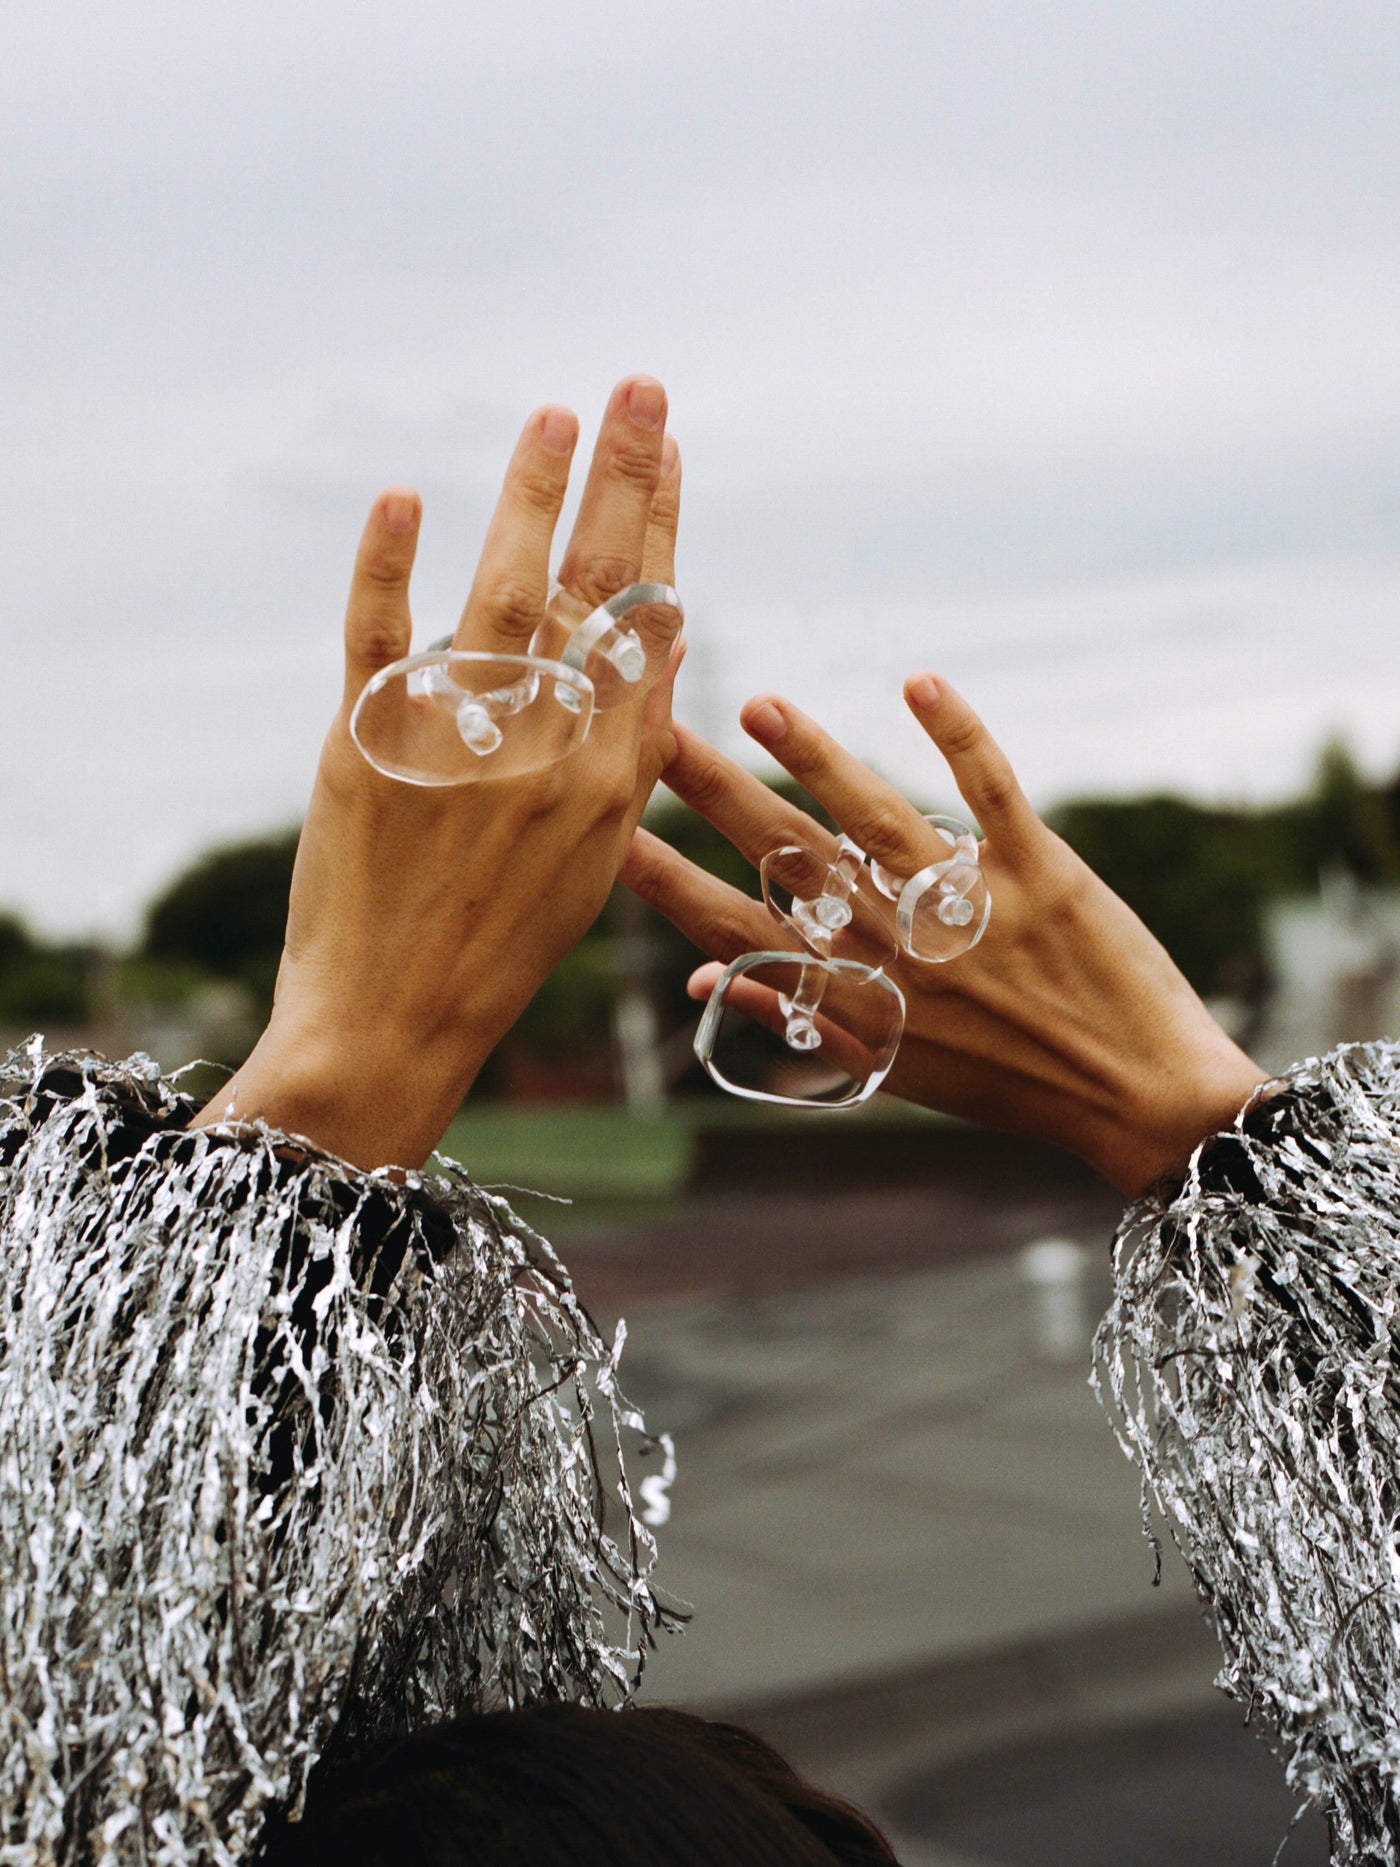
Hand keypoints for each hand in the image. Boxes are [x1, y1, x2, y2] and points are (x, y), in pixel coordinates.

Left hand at [193, 376, 681, 1169]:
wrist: (397, 1020)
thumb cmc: (502, 947)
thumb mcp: (591, 857)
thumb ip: (620, 755)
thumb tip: (644, 656)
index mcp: (613, 780)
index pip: (648, 624)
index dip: (662, 529)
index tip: (671, 453)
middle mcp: (549, 751)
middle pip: (596, 590)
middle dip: (625, 478)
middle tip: (641, 387)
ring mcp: (459, 746)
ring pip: (504, 593)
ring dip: (529, 495)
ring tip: (552, 416)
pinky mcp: (367, 748)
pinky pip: (378, 639)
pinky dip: (386, 565)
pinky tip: (403, 497)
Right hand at [622, 678, 1267, 1195]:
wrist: (1134, 1099)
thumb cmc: (1004, 1082)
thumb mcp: (888, 1068)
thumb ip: (795, 1018)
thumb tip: (702, 977)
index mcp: (853, 999)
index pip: (737, 931)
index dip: (667, 882)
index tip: (611, 836)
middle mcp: (897, 950)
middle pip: (788, 860)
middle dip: (715, 796)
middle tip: (655, 737)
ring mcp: (965, 907)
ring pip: (872, 818)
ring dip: (813, 756)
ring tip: (757, 705)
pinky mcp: (1037, 872)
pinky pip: (988, 790)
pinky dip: (956, 734)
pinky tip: (917, 682)